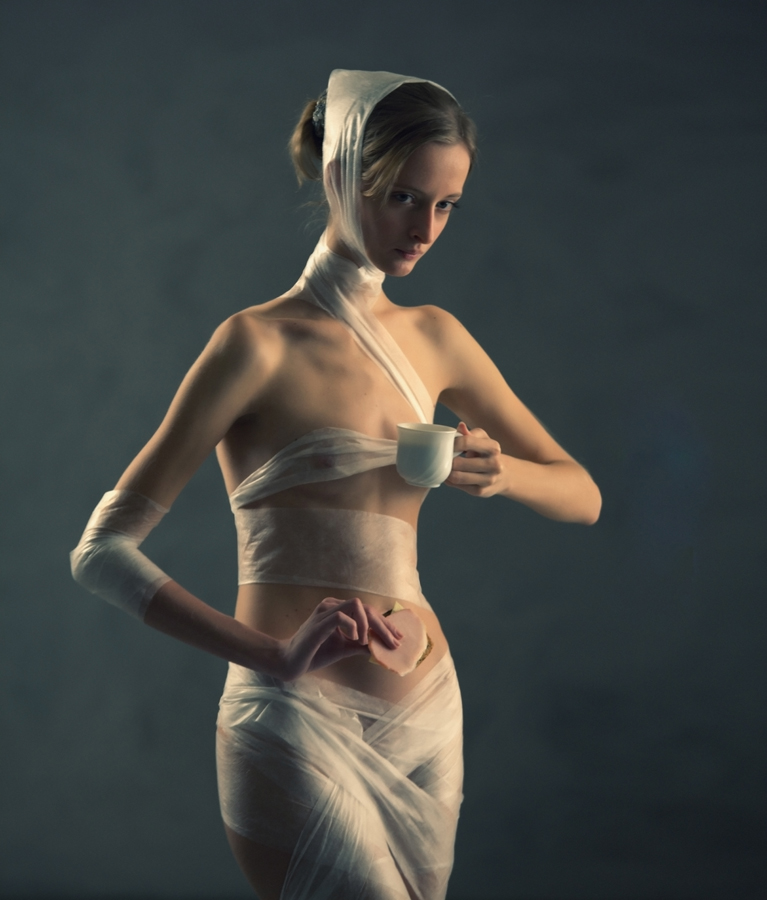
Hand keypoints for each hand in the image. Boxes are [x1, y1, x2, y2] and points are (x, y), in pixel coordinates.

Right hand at [275, 596, 402, 680]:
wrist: (290, 662)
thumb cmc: (315, 653)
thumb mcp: (344, 648)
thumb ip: (360, 645)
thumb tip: (381, 646)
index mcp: (337, 609)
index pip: (367, 611)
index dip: (384, 623)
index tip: (398, 637)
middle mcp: (331, 605)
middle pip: (365, 607)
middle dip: (383, 625)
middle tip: (394, 642)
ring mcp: (324, 612)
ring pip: (356, 606)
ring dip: (369, 624)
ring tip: (369, 642)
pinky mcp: (318, 623)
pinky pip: (341, 616)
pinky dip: (352, 627)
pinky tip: (356, 640)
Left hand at [445, 421, 504, 497]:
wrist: (504, 475)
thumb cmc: (487, 453)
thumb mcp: (482, 440)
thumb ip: (470, 433)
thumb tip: (460, 426)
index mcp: (493, 448)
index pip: (466, 442)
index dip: (452, 443)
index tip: (446, 444)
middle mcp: (494, 464)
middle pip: (459, 463)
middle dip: (447, 460)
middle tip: (442, 457)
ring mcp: (488, 479)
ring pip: (457, 477)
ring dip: (447, 472)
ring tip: (444, 466)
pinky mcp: (481, 491)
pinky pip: (458, 486)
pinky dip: (450, 481)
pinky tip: (450, 475)